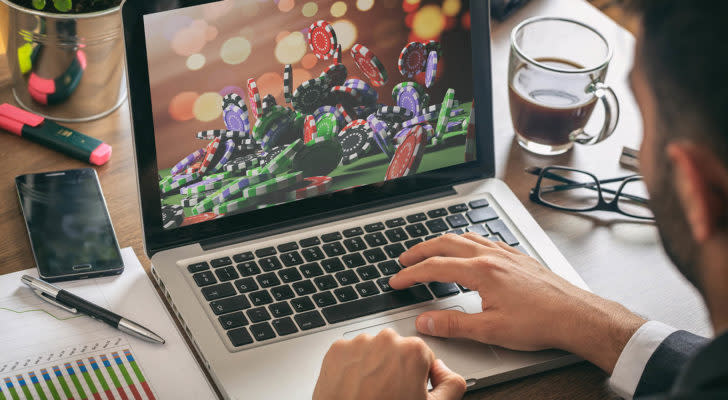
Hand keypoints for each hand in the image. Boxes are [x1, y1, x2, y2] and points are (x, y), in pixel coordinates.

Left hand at [313, 328, 465, 399]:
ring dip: (373, 366)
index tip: (408, 389)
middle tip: (389, 394)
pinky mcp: (337, 350)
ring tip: (370, 392)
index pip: (422, 356)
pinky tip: (355, 386)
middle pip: (397, 350)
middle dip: (395, 368)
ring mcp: (359, 343)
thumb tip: (445, 370)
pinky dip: (352, 366)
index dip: (417, 376)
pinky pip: (351, 353)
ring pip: (373, 350)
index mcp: (413, 350)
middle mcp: (386, 339)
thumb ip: (452, 384)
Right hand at [388, 233, 645, 373]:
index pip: (435, 268)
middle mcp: (491, 256)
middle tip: (404, 259)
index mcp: (481, 271)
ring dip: (441, 242)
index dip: (411, 274)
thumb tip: (425, 322)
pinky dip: (466, 241)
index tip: (397, 281)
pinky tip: (469, 248)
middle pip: (445, 243)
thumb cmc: (540, 322)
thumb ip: (453, 325)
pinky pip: (484, 239)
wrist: (576, 315)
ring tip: (430, 250)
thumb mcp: (490, 330)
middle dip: (420, 250)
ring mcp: (505, 253)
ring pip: (465, 237)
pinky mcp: (517, 256)